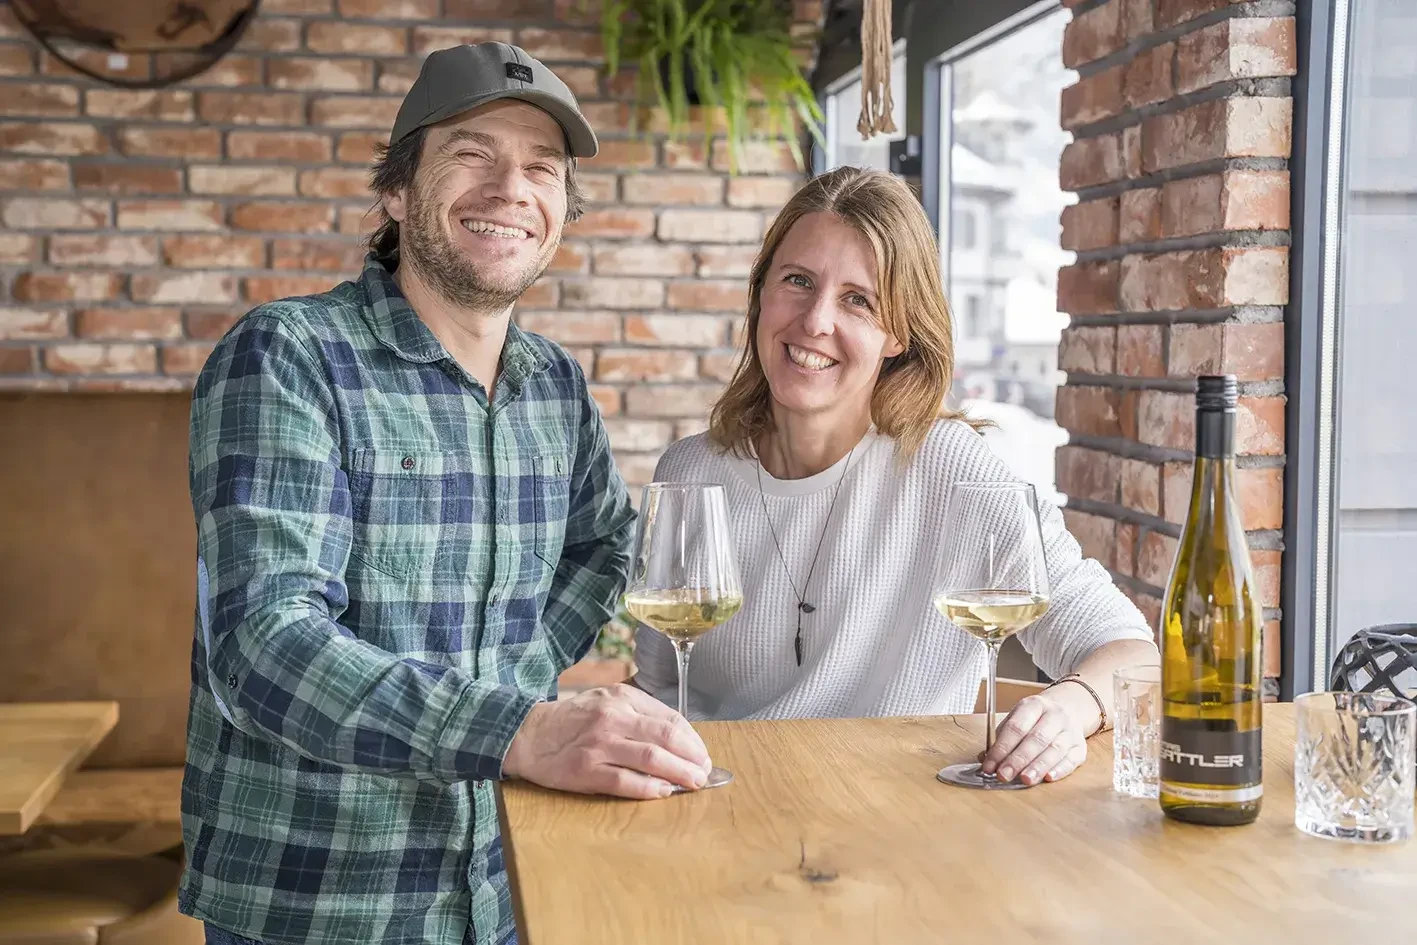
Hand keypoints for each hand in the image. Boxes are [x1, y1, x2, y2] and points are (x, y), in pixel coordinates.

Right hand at [504, 684, 711, 798]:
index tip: (703, 756)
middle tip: (704, 773)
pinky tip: (663, 792)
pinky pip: (625, 781)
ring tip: (693, 784)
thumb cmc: (573, 721)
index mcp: (622, 697)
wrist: (528, 734)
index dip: (693, 740)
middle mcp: (612, 717)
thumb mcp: (606, 701)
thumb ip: (639, 714)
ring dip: (679, 774)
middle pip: (666, 738)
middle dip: (692, 758)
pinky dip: (649, 788)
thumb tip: (679, 739)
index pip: (670, 719)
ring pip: (651, 758)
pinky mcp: (585, 770)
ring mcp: (599, 744)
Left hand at [979, 693, 1087, 785]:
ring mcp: (1070, 731)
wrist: (1067, 710)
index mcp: (1034, 705)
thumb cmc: (1034, 720)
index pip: (1016, 727)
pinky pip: (1072, 760)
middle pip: (1036, 739)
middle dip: (1018, 759)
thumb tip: (985, 759)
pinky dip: (1060, 770)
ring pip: (1055, 750)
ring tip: (1024, 780)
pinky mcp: (1080, 747)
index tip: (989, 766)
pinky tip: (1048, 778)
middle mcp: (1055, 716)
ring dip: (1038, 767)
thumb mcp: (1016, 719)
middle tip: (1004, 775)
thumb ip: (1001, 739)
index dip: (1001, 748)